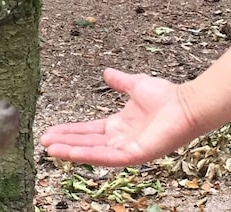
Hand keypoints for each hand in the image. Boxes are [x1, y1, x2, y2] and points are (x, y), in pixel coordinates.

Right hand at [39, 68, 197, 166]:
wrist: (186, 104)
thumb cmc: (167, 96)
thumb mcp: (136, 85)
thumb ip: (120, 81)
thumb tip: (106, 72)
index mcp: (118, 126)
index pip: (89, 131)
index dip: (70, 131)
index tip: (52, 131)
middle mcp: (120, 140)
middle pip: (86, 143)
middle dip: (65, 143)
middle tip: (44, 142)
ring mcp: (127, 149)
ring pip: (93, 152)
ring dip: (71, 151)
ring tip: (51, 150)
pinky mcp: (135, 155)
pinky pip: (107, 157)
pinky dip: (88, 155)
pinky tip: (72, 152)